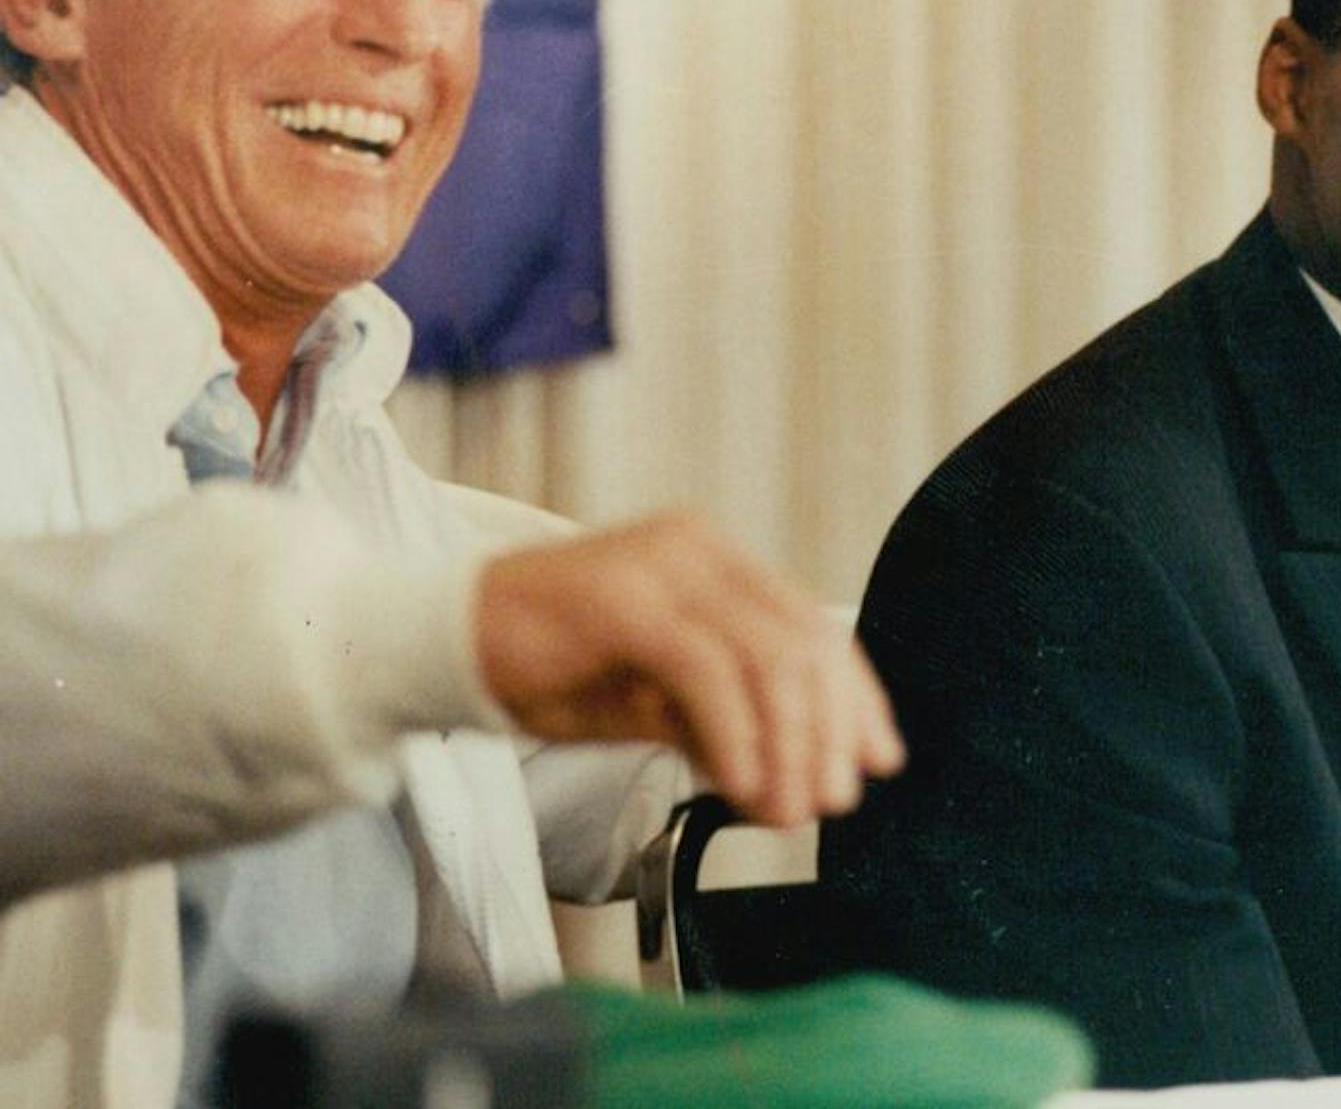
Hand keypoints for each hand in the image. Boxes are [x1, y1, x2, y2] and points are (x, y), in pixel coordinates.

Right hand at [471, 511, 903, 825]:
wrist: (439, 640)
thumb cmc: (547, 667)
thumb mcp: (655, 698)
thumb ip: (725, 717)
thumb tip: (803, 772)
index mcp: (716, 560)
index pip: (813, 626)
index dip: (857, 697)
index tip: (881, 760)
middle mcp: (700, 549)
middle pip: (804, 640)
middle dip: (831, 731)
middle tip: (832, 803)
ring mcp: (662, 566)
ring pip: (768, 655)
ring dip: (790, 743)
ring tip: (788, 810)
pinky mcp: (624, 598)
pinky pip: (708, 671)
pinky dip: (736, 736)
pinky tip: (741, 787)